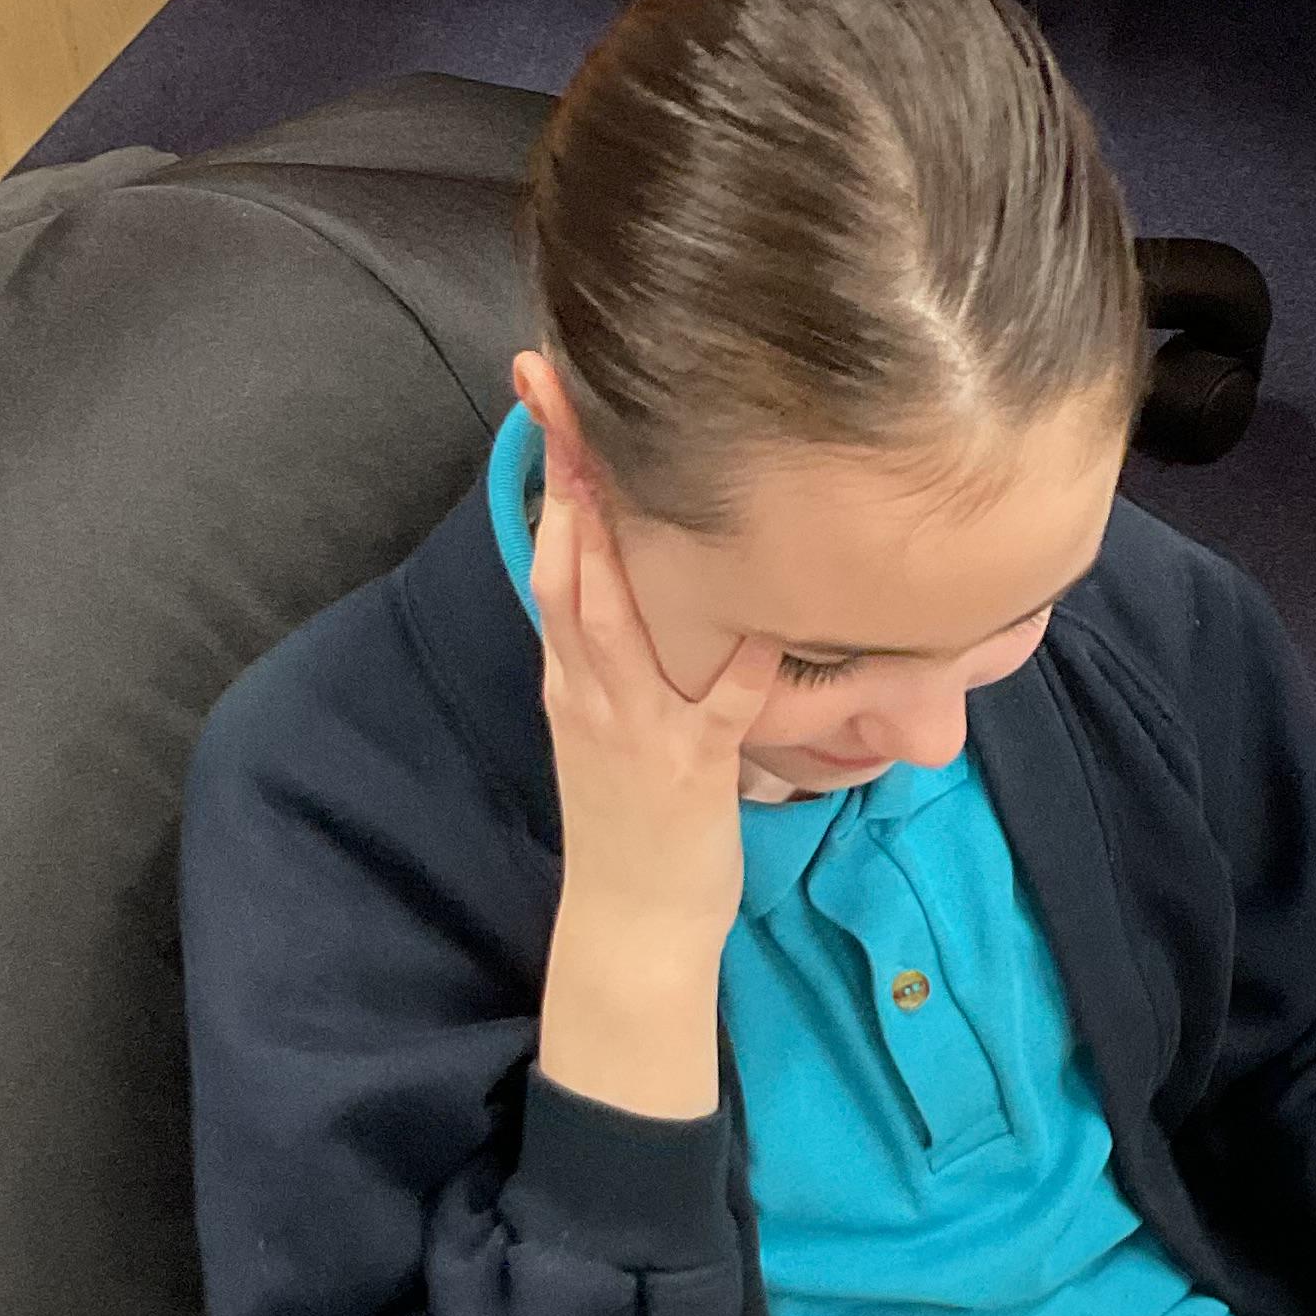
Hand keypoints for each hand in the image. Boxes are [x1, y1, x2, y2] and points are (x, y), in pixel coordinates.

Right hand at [531, 467, 779, 1121]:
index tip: (551, 402)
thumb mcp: (611, 724)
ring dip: (613, 542)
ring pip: (612, 619)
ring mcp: (634, 726)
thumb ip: (616, 654)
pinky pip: (719, 701)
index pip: (552, 561)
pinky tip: (764, 612)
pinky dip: (742, 658)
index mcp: (572, 676)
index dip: (551, 481)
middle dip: (565, 480)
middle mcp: (589, 689)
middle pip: (567, 569)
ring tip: (619, 464)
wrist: (632, 923)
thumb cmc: (638, 821)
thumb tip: (638, 581)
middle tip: (562, 392)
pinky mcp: (691, 766)